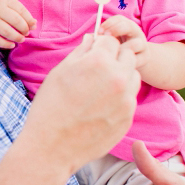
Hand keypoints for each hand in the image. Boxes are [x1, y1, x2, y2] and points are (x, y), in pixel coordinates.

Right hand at [0, 0, 35, 48]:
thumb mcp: (6, 3)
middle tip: (26, 33)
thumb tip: (34, 24)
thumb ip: (20, 11)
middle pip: (16, 21)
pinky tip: (11, 44)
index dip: (29, 20)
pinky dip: (6, 44)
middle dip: (24, 29)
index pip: (21, 10)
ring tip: (21, 39)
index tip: (32, 26)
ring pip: (7, 32)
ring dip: (17, 38)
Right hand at [23, 34, 139, 175]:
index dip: (100, 45)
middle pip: (127, 55)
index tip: (94, 52)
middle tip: (98, 70)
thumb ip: (81, 51)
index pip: (110, 40)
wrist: (52, 147)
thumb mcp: (60, 72)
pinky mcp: (128, 118)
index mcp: (99, 61)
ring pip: (133, 77)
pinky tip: (101, 106)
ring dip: (122, 76)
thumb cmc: (50, 107)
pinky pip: (130, 98)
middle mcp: (118, 78)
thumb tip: (93, 38)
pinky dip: (120, 97)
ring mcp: (126, 99)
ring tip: (100, 88)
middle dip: (115, 58)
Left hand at [99, 15, 148, 69]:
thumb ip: (101, 38)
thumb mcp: (109, 42)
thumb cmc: (116, 51)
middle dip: (115, 30)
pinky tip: (119, 67)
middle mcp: (136, 33)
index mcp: (126, 26)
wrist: (133, 64)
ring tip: (113, 56)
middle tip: (106, 40)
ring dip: (122, 50)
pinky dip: (126, 63)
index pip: (118, 19)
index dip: (108, 24)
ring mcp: (143, 44)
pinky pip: (136, 59)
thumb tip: (89, 38)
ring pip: (135, 43)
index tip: (98, 32)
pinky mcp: (146, 57)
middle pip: (128, 26)